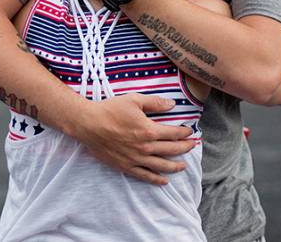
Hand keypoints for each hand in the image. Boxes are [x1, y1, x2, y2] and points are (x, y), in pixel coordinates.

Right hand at [72, 93, 195, 184]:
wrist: (88, 124)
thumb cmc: (111, 110)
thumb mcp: (134, 100)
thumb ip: (155, 102)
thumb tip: (172, 104)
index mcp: (148, 130)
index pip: (173, 133)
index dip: (184, 133)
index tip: (190, 132)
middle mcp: (145, 147)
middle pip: (171, 150)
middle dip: (184, 148)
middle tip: (192, 146)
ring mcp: (136, 159)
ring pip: (161, 166)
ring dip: (175, 166)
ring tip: (183, 165)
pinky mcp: (126, 166)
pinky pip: (145, 175)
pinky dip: (156, 179)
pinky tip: (164, 180)